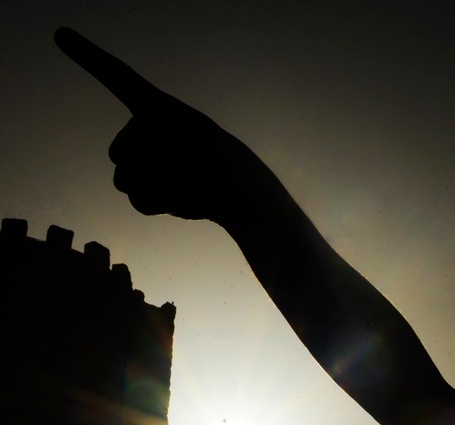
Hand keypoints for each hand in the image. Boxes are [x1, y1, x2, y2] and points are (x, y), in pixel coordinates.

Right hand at [55, 27, 285, 224]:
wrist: (239, 195)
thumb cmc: (226, 167)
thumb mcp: (200, 159)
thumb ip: (162, 164)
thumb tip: (131, 181)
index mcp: (160, 109)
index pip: (119, 78)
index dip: (89, 57)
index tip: (62, 34)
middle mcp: (145, 131)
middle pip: (122, 152)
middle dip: (149, 168)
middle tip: (189, 170)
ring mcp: (142, 159)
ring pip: (125, 180)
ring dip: (157, 189)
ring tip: (188, 184)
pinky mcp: (146, 186)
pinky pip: (138, 200)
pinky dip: (160, 205)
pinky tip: (182, 198)